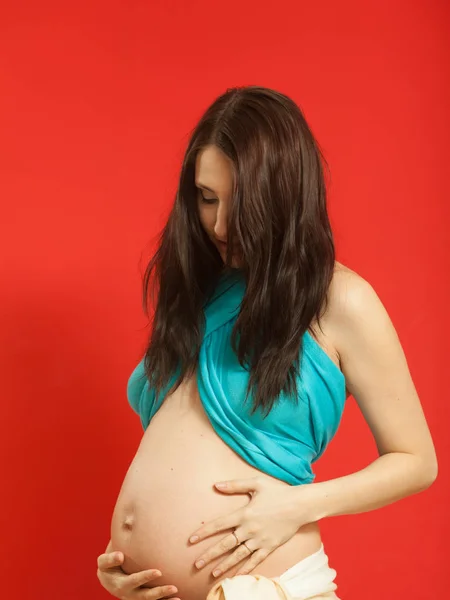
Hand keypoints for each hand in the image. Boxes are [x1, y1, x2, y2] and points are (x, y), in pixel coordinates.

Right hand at [96, 541, 179, 599]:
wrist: (109, 578)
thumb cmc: (108, 566)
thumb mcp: (103, 562)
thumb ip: (110, 559)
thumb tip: (120, 556)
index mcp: (121, 584)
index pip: (134, 581)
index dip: (145, 577)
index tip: (158, 572)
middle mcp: (130, 594)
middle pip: (146, 596)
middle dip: (159, 592)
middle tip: (173, 588)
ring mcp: (137, 598)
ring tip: (178, 596)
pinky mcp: (143, 599)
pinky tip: (177, 599)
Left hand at [188, 476, 308, 577]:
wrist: (300, 505)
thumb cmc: (278, 491)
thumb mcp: (256, 483)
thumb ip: (235, 485)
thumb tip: (216, 485)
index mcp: (244, 513)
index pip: (219, 524)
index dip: (204, 532)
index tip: (191, 540)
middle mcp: (249, 529)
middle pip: (226, 544)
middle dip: (210, 554)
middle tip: (197, 564)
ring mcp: (260, 540)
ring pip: (239, 555)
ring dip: (225, 565)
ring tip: (213, 574)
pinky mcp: (270, 547)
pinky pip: (256, 560)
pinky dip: (245, 569)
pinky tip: (237, 576)